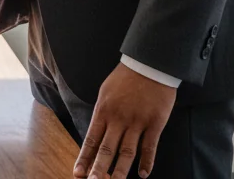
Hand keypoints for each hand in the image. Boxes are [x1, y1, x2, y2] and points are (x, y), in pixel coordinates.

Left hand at [74, 63, 175, 178]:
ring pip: (127, 152)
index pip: (91, 139)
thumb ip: (102, 114)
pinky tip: (144, 174)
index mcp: (103, 110)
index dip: (85, 157)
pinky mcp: (155, 123)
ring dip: (120, 171)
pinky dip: (147, 162)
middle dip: (99, 169)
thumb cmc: (125, 78)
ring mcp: (137, 122)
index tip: (78, 173)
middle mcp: (118, 118)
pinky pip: (150, 146)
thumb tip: (97, 134)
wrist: (148, 65)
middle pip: (107, 149)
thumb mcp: (105, 92)